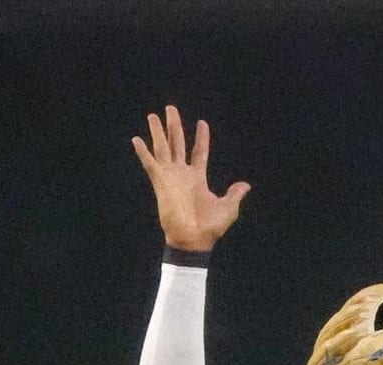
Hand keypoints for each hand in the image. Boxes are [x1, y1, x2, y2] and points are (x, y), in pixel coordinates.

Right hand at [129, 105, 249, 252]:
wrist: (193, 239)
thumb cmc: (210, 227)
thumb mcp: (228, 208)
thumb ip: (234, 194)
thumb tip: (245, 185)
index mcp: (198, 178)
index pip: (199, 152)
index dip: (201, 138)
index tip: (202, 123)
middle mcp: (182, 174)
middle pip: (177, 143)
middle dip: (174, 126)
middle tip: (170, 108)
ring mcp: (170, 177)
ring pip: (162, 148)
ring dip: (158, 131)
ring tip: (153, 115)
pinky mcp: (160, 183)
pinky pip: (150, 164)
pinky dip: (143, 152)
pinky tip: (136, 139)